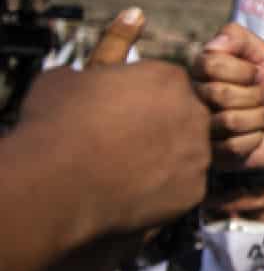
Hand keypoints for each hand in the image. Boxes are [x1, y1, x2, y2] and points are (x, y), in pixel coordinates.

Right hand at [21, 62, 208, 239]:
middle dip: (160, 129)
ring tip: (127, 172)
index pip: (168, 85)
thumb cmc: (57, 124)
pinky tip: (134, 193)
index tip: (123, 112)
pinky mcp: (195, 190)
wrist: (57, 180)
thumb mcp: (65, 80)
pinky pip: (182, 189)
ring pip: (187, 155)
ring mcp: (199, 153)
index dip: (144, 99)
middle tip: (127, 144)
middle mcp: (195, 113)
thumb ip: (89, 77)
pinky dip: (163, 192)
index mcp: (169, 78)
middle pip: (185, 119)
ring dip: (164, 161)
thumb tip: (79, 80)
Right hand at [192, 23, 263, 168]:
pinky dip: (256, 139)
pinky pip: (232, 146)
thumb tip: (213, 44)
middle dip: (254, 95)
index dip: (242, 71)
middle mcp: (198, 100)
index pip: (207, 64)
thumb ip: (239, 38)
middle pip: (217, 94)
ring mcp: (203, 129)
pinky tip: (259, 137)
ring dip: (258, 118)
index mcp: (205, 74)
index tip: (258, 75)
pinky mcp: (214, 155)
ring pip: (226, 121)